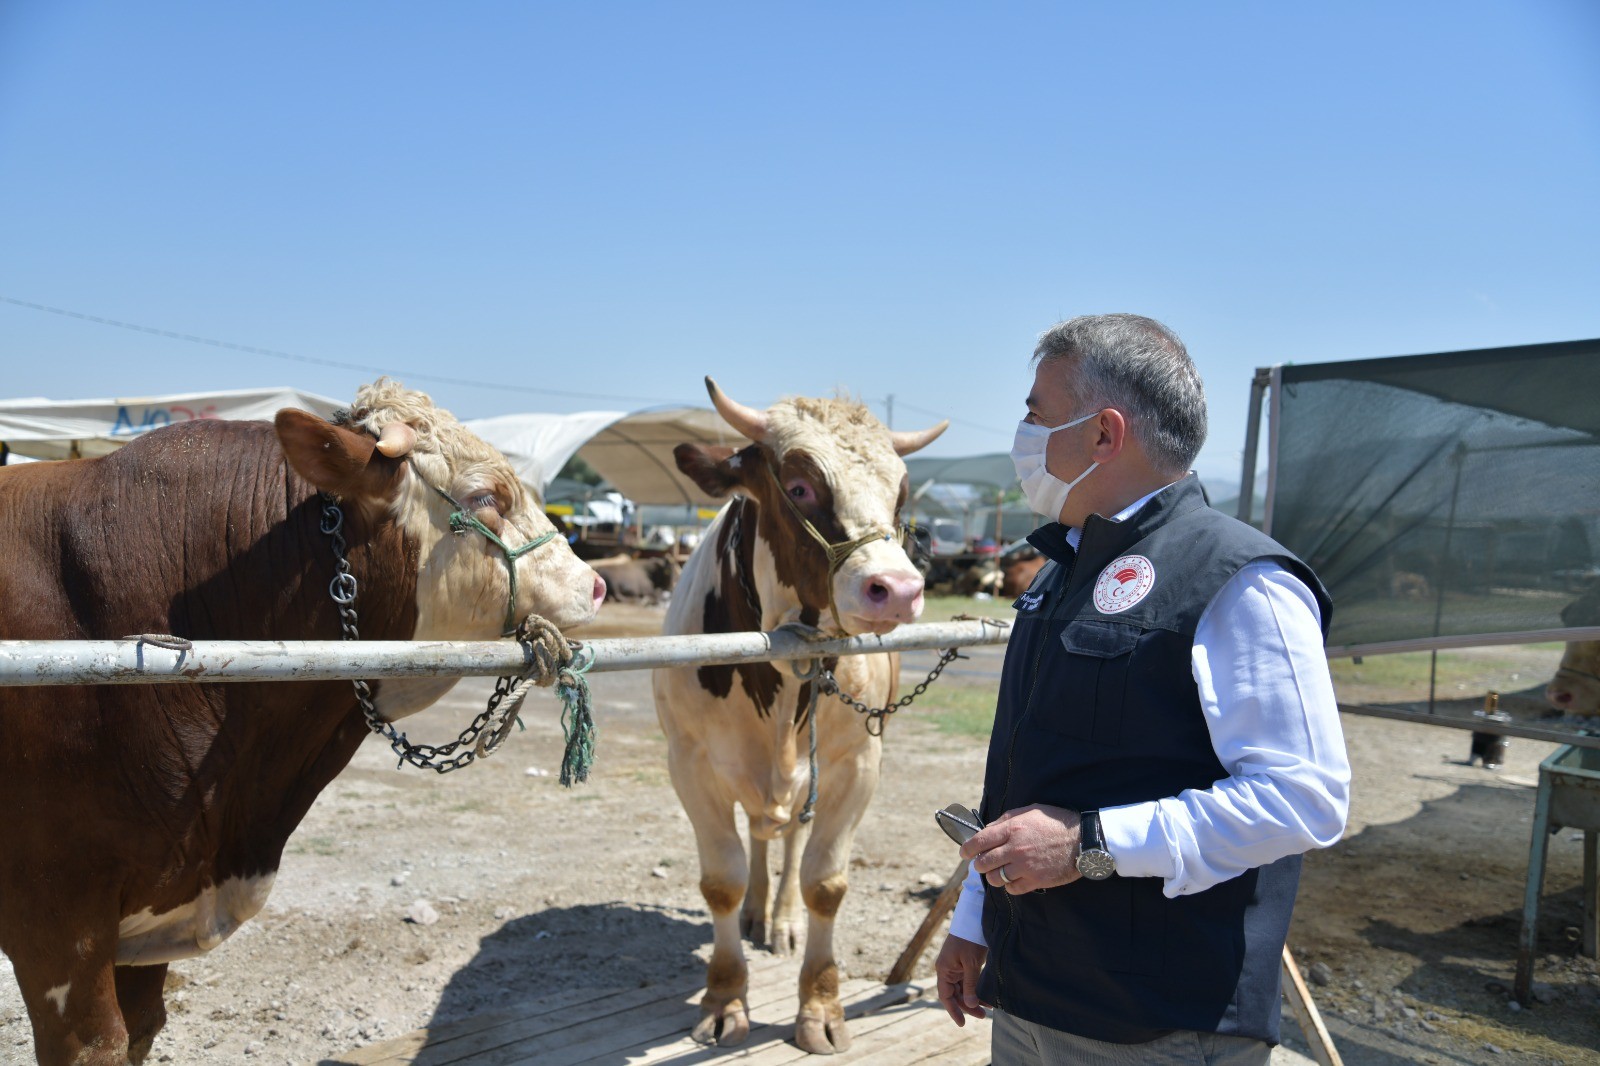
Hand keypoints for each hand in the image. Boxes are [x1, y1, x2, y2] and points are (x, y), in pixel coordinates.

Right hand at [934, 934, 987, 1025]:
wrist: (974, 919)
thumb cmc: (970, 939)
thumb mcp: (971, 964)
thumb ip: (971, 985)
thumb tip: (970, 1006)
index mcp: (944, 970)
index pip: (945, 996)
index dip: (953, 1010)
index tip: (962, 1024)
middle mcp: (947, 970)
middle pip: (955, 994)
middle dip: (968, 1006)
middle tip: (983, 1016)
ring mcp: (955, 966)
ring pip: (963, 989)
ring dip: (973, 998)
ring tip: (988, 1008)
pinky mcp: (964, 963)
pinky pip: (968, 981)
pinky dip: (976, 989)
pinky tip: (986, 996)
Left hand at [960, 803, 1081, 893]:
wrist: (1083, 839)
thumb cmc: (1056, 822)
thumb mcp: (1029, 811)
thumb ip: (1005, 820)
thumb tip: (986, 830)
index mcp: (1012, 828)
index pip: (979, 841)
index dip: (967, 849)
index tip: (964, 853)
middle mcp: (1015, 848)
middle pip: (983, 863)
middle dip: (979, 864)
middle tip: (982, 863)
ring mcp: (1025, 866)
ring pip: (995, 878)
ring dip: (994, 876)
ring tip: (999, 871)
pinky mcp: (1036, 881)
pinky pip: (1012, 889)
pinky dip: (1010, 886)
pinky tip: (1014, 878)